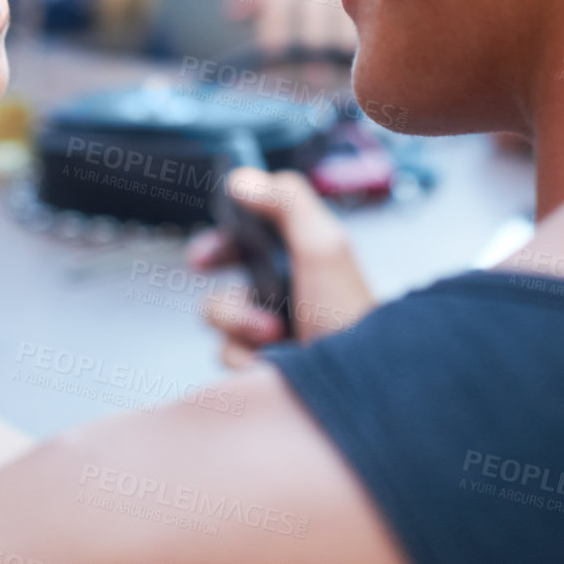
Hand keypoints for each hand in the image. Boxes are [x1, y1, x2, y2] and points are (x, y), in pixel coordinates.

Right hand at [187, 167, 376, 368]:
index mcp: (298, 262)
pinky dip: (245, 356)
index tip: (209, 245)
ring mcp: (269, 335)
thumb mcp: (322, 246)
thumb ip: (286, 203)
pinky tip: (270, 361)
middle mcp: (282, 297)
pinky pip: (227, 354)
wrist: (358, 385)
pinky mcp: (260, 368)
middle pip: (224, 280)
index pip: (249, 242)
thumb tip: (241, 179)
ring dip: (239, 320)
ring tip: (273, 331)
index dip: (222, 239)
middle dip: (216, 276)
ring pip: (219, 318)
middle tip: (205, 274)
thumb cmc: (349, 314)